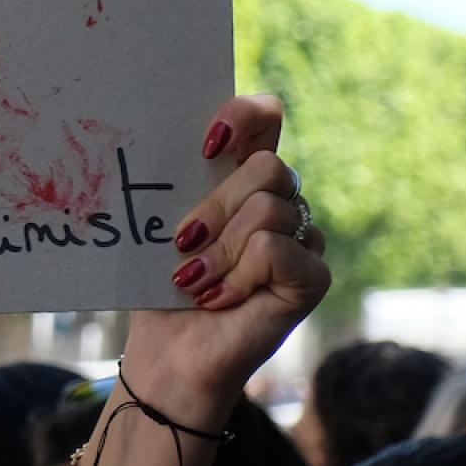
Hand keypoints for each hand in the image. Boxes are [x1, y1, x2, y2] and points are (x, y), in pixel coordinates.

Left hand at [134, 94, 328, 418]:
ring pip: (270, 210)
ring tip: (194, 280)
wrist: (169, 350)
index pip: (266, 117)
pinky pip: (277, 250)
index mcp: (243, 178)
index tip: (205, 145)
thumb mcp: (161, 226)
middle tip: (182, 244)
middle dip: (214, 206)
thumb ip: (177, 186)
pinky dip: (239, 275)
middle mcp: (282, 201)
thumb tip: (153, 143)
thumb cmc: (160, 286)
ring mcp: (303, 238)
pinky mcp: (312, 277)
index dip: (244, 114)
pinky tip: (221, 298)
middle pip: (267, 167)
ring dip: (220, 250)